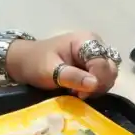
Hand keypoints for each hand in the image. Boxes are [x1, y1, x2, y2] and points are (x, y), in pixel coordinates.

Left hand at [5, 32, 119, 95]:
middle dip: (99, 84)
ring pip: (109, 75)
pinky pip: (103, 79)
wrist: (23, 62)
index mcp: (86, 40)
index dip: (96, 80)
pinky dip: (95, 88)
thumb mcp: (49, 70)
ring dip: (97, 88)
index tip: (80, 93)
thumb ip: (72, 76)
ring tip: (78, 92)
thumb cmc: (35, 63)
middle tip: (81, 94)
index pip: (103, 63)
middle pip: (110, 68)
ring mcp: (95, 56)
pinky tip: (80, 91)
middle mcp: (96, 46)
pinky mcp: (93, 65)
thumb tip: (94, 84)